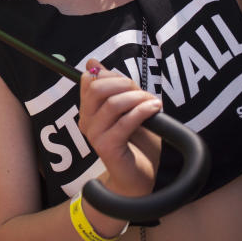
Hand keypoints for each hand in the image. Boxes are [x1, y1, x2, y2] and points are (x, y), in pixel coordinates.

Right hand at [78, 60, 161, 198]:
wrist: (139, 178)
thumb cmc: (136, 143)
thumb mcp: (127, 109)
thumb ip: (114, 88)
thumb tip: (93, 62)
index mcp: (88, 110)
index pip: (88, 80)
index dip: (111, 75)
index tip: (130, 84)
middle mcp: (86, 121)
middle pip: (96, 88)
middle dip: (124, 83)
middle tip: (142, 92)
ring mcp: (94, 135)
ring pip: (113, 104)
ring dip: (137, 98)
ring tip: (153, 102)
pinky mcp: (107, 147)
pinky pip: (125, 122)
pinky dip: (142, 111)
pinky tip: (155, 109)